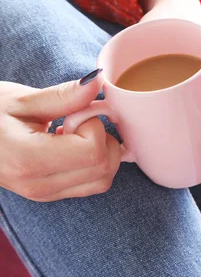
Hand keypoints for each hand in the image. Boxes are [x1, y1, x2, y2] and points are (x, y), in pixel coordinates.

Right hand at [0, 73, 120, 201]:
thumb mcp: (21, 100)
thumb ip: (64, 95)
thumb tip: (98, 80)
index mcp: (29, 160)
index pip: (92, 151)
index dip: (93, 126)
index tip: (75, 113)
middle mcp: (38, 186)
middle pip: (104, 169)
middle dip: (103, 139)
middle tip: (77, 122)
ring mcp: (44, 195)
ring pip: (102, 181)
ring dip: (102, 152)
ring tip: (73, 133)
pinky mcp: (49, 196)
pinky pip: (91, 184)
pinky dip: (94, 163)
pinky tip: (72, 145)